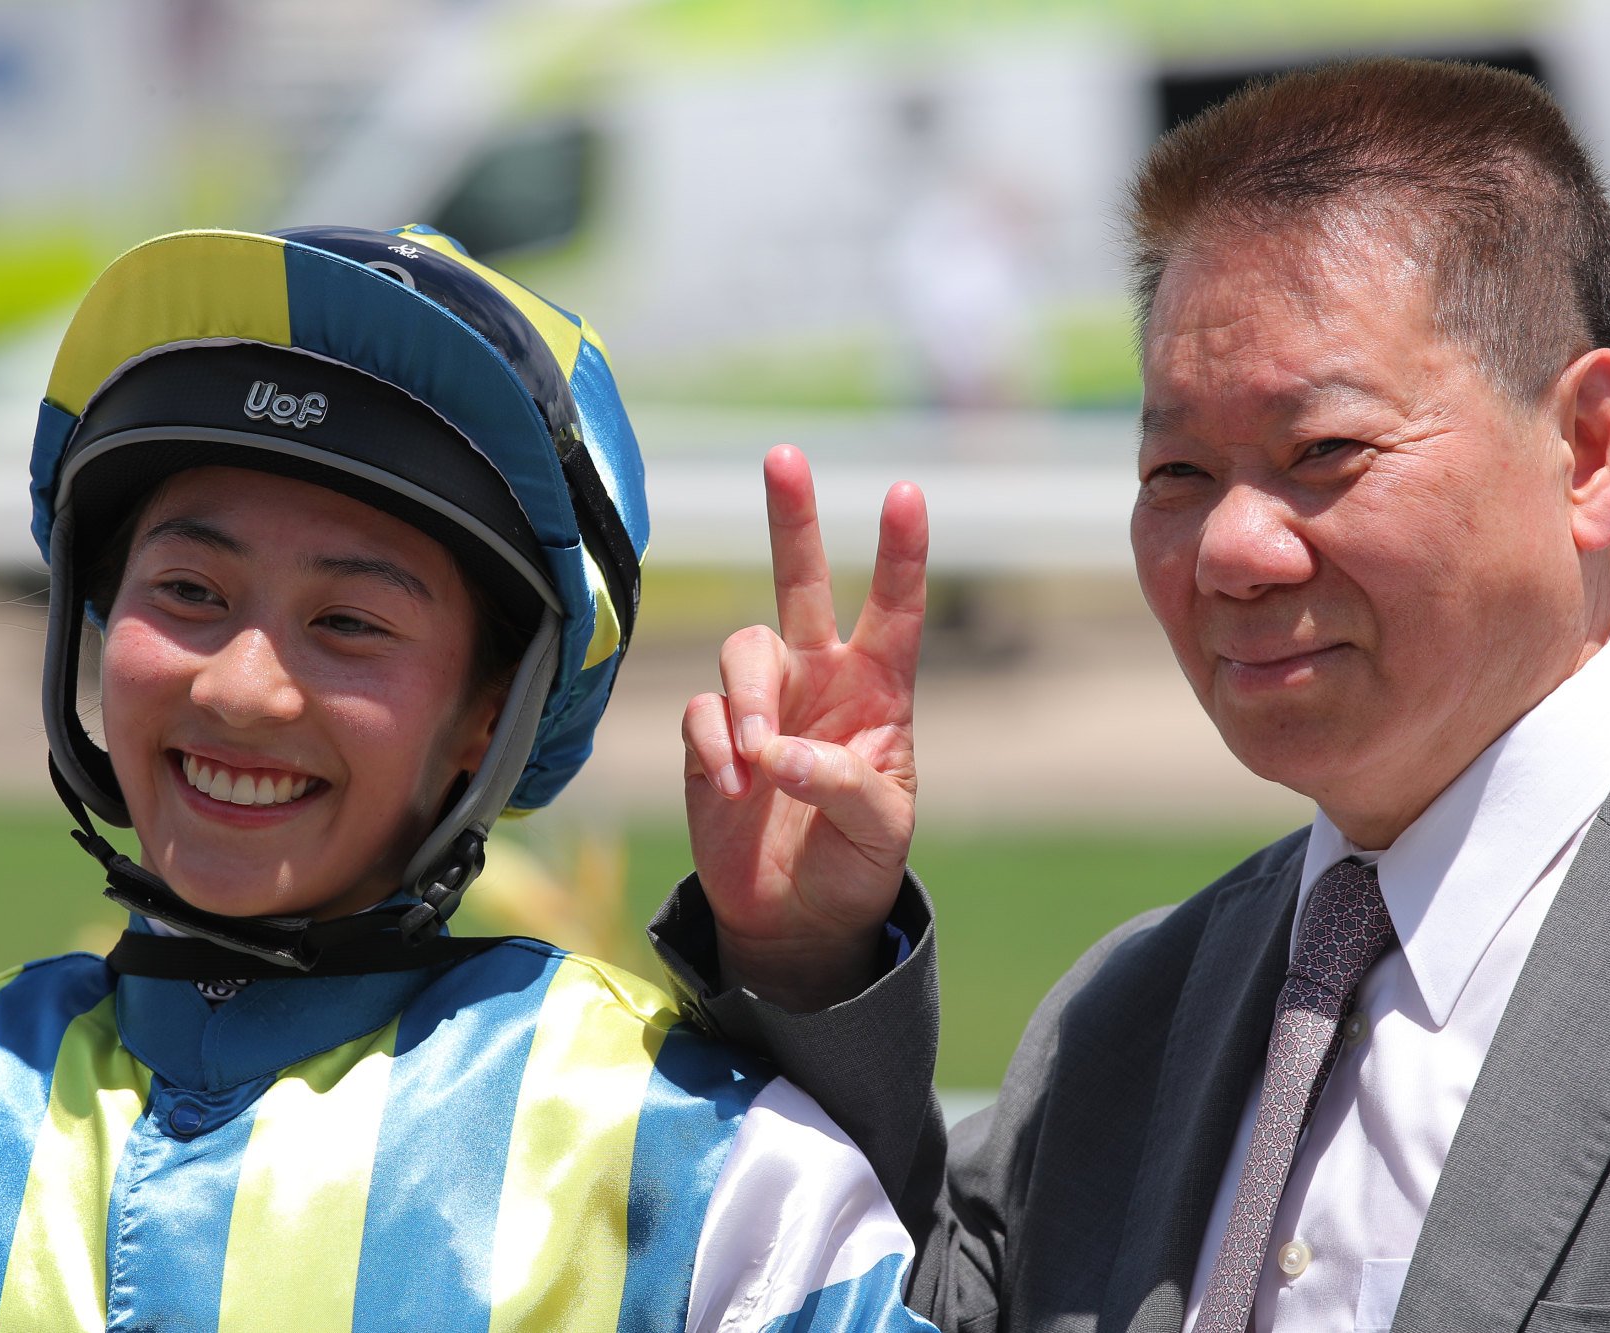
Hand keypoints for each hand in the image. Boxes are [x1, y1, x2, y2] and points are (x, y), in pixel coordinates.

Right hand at [682, 444, 926, 1010]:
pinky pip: (703, 713)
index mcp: (880, 691)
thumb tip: (776, 751)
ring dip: (749, 699)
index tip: (906, 492)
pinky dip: (716, 746)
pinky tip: (733, 787)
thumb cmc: (856, 865)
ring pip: (743, 649)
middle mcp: (820, 680)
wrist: (797, 920)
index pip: (895, 610)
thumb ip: (842, 784)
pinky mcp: (713, 738)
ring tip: (755, 761)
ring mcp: (763, 704)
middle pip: (803, 582)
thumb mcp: (881, 831)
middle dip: (794, 518)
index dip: (901, 554)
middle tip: (785, 454)